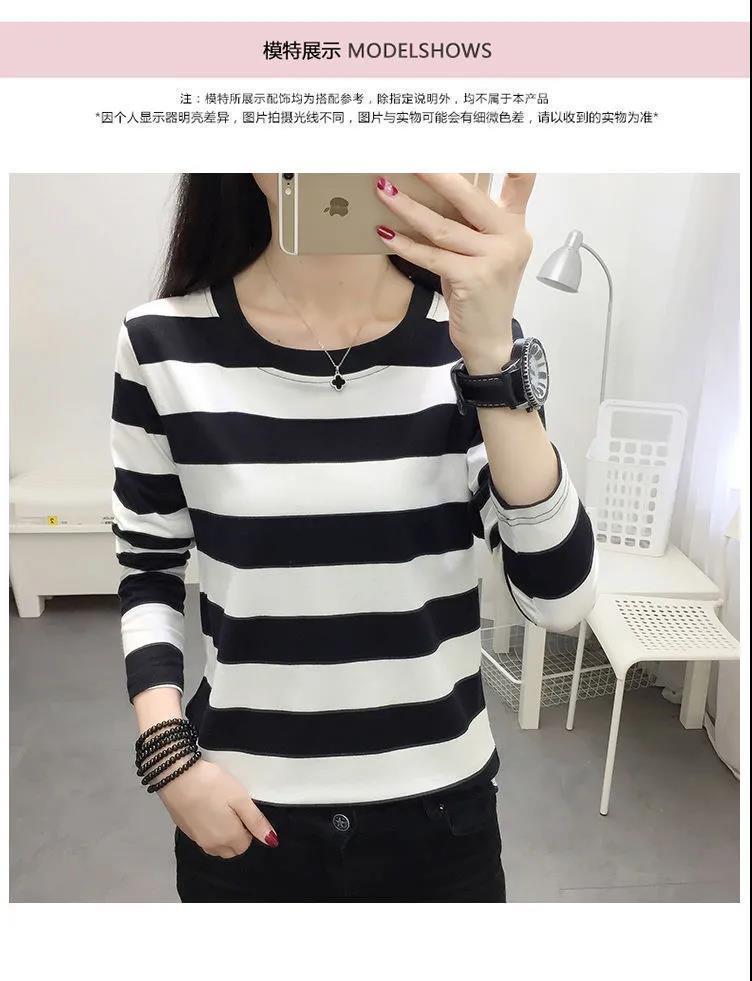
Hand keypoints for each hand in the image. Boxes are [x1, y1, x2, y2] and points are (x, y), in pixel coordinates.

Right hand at [157, 758, 278, 857]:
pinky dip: (208, 829)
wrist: (176, 776)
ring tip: (219, 809)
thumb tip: (272, 841)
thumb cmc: (213, 785)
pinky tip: (206, 809)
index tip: (242, 810)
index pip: (246, 845)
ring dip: (221, 835)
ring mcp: (196, 840)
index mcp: (228, 839)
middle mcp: (212, 845)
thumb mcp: (240, 799)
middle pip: (231, 849)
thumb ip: (256, 821)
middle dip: (236, 836)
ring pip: (216, 846)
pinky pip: (203, 838)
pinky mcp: (185, 831)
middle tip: (232, 809)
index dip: (247, 828)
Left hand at [374, 173, 535, 373]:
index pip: (521, 182)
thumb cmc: (480, 292)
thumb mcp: (485, 253)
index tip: (486, 134)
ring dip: (408, 208)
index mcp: (515, 225)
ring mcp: (494, 259)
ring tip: (383, 190)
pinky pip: (432, 256)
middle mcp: (510, 238)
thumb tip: (433, 194)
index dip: (510, 156)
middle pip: (468, 197)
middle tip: (408, 156)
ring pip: (442, 227)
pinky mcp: (473, 279)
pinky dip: (406, 245)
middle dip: (435, 174)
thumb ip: (474, 225)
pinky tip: (386, 234)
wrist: (489, 339)